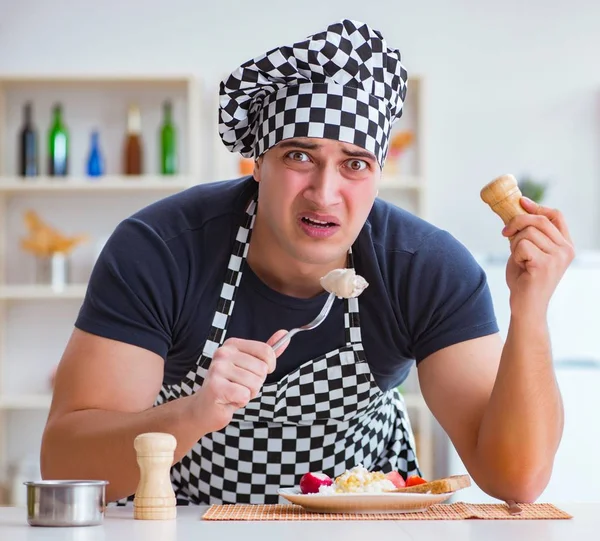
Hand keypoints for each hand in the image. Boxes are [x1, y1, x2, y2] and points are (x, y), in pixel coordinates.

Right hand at [194, 330, 287, 432]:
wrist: (204, 408)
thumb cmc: (230, 386)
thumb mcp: (250, 366)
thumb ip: (267, 352)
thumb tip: (285, 334)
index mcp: (232, 344)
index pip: (266, 350)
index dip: (269, 366)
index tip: (258, 372)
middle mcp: (223, 353)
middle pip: (262, 369)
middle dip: (256, 383)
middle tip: (239, 386)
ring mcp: (217, 369)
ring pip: (255, 383)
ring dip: (248, 393)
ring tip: (234, 393)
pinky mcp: (215, 387)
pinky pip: (244, 395)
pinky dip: (240, 402)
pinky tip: (229, 400)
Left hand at [502, 197, 574, 317]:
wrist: (526, 306)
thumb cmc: (525, 280)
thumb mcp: (528, 252)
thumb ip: (528, 234)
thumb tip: (516, 211)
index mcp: (566, 245)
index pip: (556, 216)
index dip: (537, 207)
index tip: (521, 202)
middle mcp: (566, 250)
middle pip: (539, 220)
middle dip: (517, 222)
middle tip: (505, 232)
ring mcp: (557, 257)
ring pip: (527, 232)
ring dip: (515, 244)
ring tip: (519, 260)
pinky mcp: (544, 264)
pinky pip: (521, 245)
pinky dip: (515, 254)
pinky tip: (520, 267)